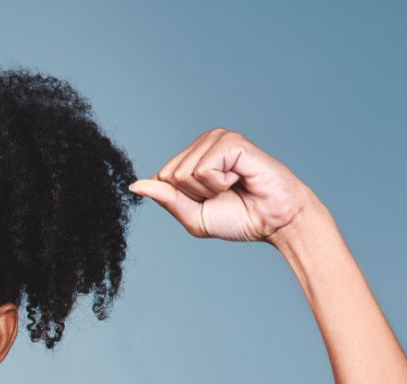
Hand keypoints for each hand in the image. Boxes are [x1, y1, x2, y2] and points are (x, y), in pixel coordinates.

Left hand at [129, 129, 311, 241]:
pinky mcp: (231, 141)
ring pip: (183, 174)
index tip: (208, 201)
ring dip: (208, 191)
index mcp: (191, 158)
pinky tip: (238, 178)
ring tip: (232, 186)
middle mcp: (202, 143)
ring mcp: (217, 139)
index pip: (160, 179)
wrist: (272, 220)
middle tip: (222, 194)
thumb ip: (166, 199)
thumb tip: (135, 185)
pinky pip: (203, 170)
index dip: (182, 200)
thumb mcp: (193, 216)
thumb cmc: (238, 217)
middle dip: (194, 196)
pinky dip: (219, 184)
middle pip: (168, 176)